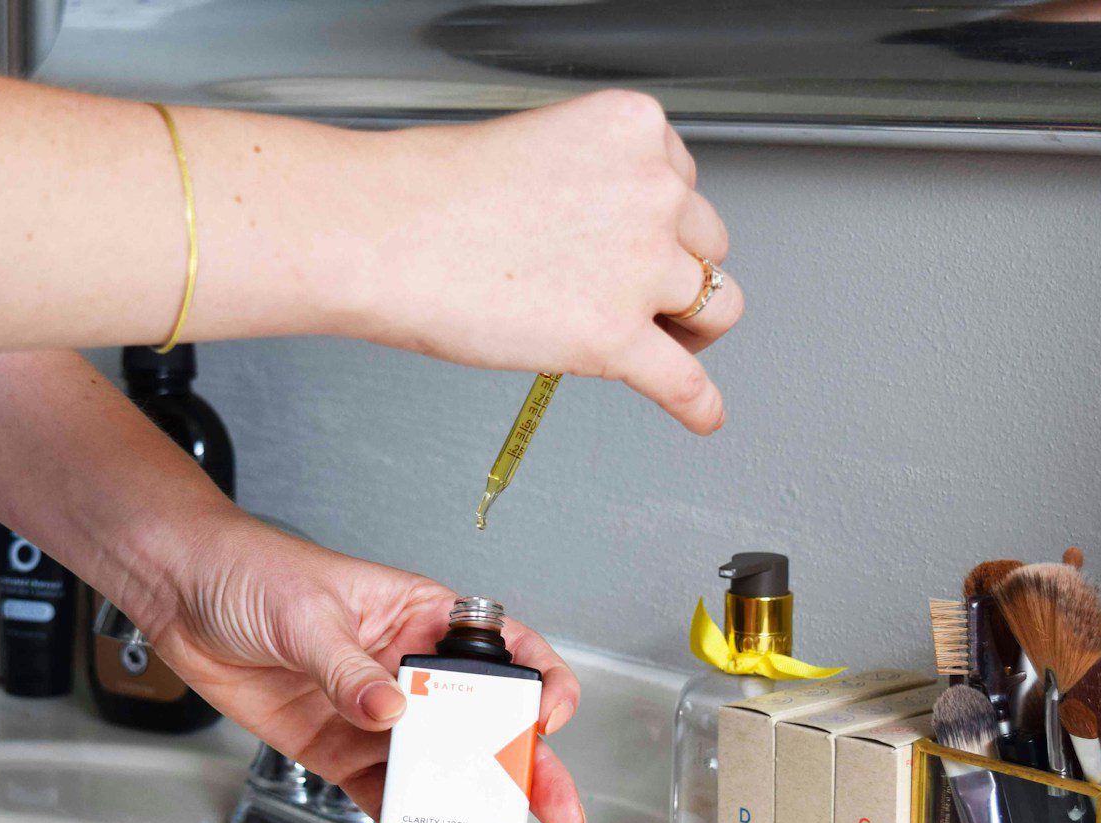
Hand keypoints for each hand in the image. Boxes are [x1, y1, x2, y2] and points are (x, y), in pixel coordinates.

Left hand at [136, 514, 584, 822]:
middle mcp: (409, 668)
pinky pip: (385, 798)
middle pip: (484, 723)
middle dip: (526, 769)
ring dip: (472, 813)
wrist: (181, 594)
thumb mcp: (306, 613)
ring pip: (440, 771)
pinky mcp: (339, 750)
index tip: (545, 718)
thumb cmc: (251, 571)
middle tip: (554, 812)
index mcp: (421, 615)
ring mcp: (376, 715)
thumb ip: (350, 670)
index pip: (503, 648)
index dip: (538, 681)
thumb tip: (390, 711)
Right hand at [352, 90, 741, 434]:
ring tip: (664, 344)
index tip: (636, 242)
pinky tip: (700, 414)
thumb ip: (587, 183)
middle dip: (675, 272)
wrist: (383, 233)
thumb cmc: (429, 193)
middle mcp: (653, 191)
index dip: (659, 221)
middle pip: (708, 244)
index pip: (684, 182)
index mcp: (633, 131)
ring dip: (691, 329)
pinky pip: (682, 382)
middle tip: (638, 294)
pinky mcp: (614, 337)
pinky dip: (697, 404)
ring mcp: (640, 267)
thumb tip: (600, 236)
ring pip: (717, 307)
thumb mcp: (536, 147)